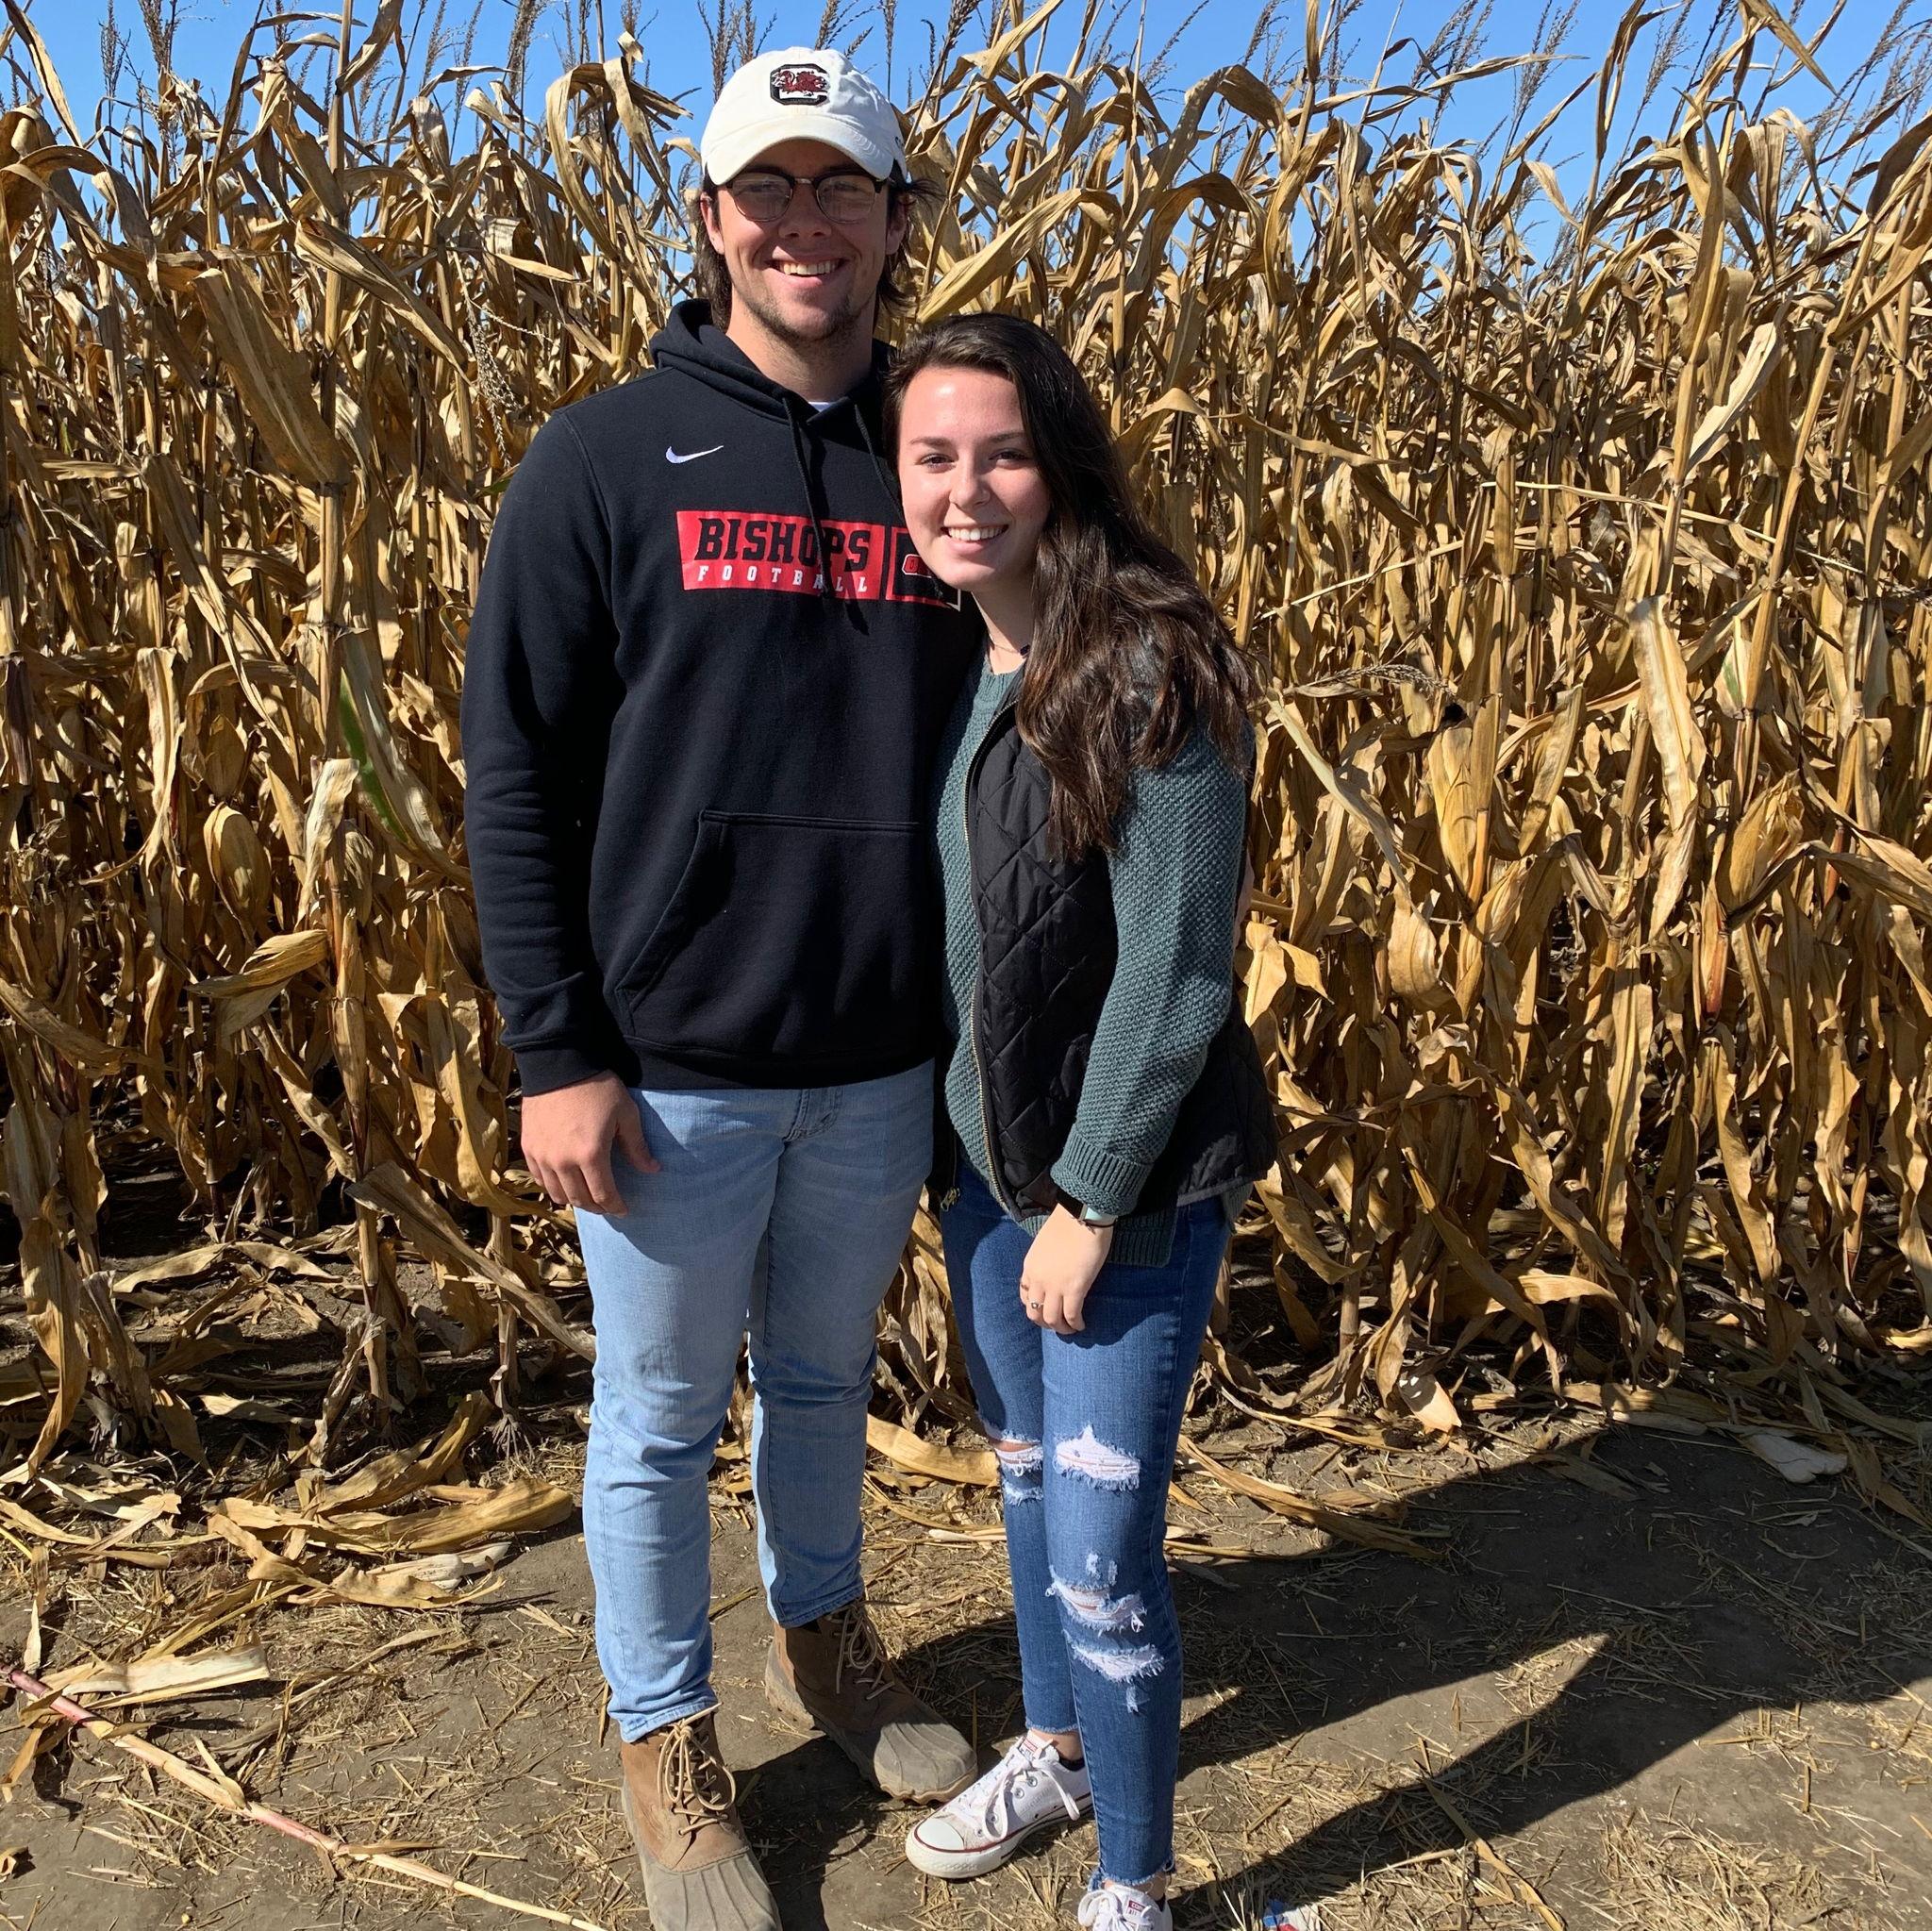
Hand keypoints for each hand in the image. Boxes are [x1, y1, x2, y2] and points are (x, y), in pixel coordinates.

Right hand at [520, 1073, 656, 1214]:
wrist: (559, 1064)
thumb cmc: (598, 1088)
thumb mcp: (626, 1114)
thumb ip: (637, 1146)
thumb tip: (653, 1169)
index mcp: (590, 1155)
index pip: (603, 1195)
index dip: (615, 1206)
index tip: (623, 1210)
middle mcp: (563, 1162)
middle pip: (580, 1199)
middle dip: (597, 1207)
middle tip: (607, 1205)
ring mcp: (542, 1156)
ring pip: (557, 1194)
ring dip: (574, 1199)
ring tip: (587, 1195)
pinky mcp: (529, 1147)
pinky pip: (539, 1179)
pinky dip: (553, 1186)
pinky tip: (564, 1181)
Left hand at [1019, 1207, 1112, 1334]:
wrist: (1081, 1215)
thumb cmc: (1067, 1223)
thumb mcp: (1044, 1244)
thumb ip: (1044, 1261)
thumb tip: (1054, 1269)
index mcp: (1030, 1267)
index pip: (1025, 1296)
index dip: (1035, 1308)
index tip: (1046, 1310)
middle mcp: (1038, 1280)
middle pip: (1035, 1313)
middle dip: (1046, 1323)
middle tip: (1058, 1324)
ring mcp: (1055, 1286)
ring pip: (1052, 1319)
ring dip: (1061, 1328)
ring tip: (1071, 1329)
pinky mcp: (1075, 1289)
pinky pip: (1072, 1316)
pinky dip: (1076, 1324)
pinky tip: (1082, 1325)